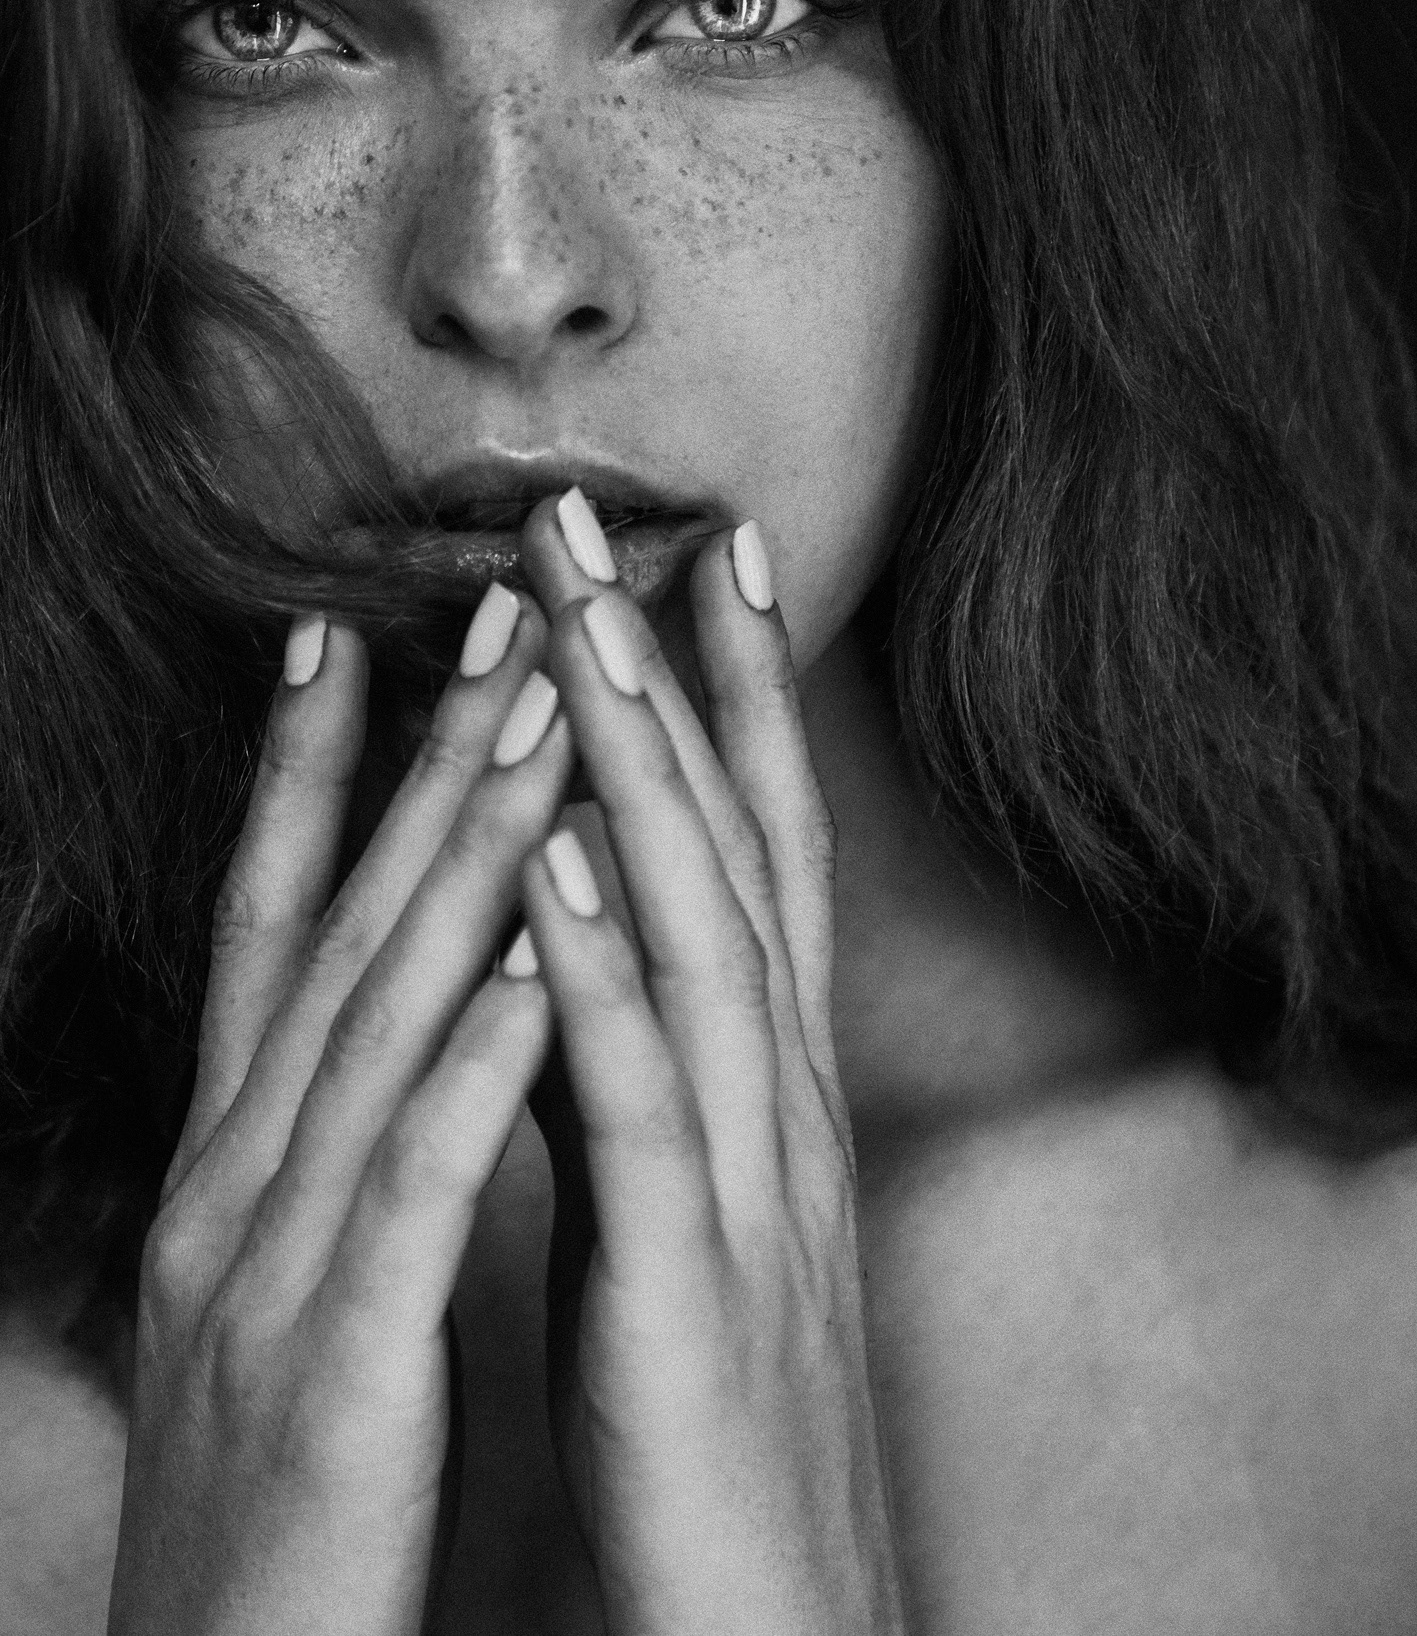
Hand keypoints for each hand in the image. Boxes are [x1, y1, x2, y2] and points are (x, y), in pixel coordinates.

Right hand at [108, 594, 573, 1635]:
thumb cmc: (288, 1478)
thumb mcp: (295, 1279)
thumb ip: (332, 1148)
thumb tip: (391, 1026)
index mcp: (239, 1160)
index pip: (274, 929)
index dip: (310, 778)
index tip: (354, 639)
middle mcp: (236, 1177)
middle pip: (339, 928)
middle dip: (421, 759)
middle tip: (499, 607)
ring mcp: (269, 1261)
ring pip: (375, 1019)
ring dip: (460, 857)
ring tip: (541, 715)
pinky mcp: (330, 1362)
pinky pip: (413, 1185)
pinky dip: (478, 1058)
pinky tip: (546, 956)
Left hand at [516, 500, 905, 1635]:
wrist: (771, 1617)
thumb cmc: (705, 1407)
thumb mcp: (671, 1205)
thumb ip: (623, 1065)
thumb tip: (553, 931)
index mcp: (756, 1084)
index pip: (752, 849)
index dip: (731, 698)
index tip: (697, 560)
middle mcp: (770, 1098)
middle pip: (733, 849)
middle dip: (677, 679)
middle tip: (624, 524)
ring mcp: (741, 1180)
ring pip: (700, 936)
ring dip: (647, 776)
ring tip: (593, 633)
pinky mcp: (689, 1282)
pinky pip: (635, 1102)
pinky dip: (599, 971)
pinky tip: (562, 861)